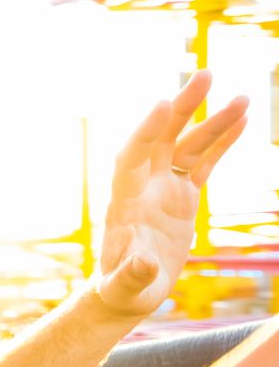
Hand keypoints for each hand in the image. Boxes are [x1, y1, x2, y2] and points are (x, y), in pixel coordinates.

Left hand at [97, 70, 247, 315]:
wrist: (129, 290)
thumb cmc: (123, 289)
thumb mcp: (126, 287)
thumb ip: (132, 276)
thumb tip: (143, 264)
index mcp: (124, 201)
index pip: (131, 157)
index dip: (145, 132)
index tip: (161, 104)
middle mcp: (143, 185)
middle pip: (162, 138)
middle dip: (182, 108)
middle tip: (205, 76)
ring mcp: (164, 187)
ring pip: (189, 146)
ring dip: (212, 121)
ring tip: (242, 98)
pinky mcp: (182, 195)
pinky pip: (204, 161)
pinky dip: (221, 142)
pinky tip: (243, 120)